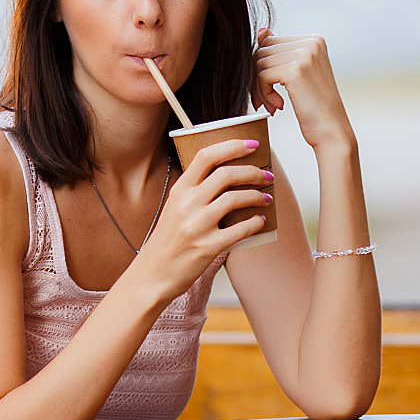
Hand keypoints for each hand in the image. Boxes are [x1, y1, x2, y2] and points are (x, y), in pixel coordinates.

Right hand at [130, 138, 271, 305]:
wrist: (152, 275)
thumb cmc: (168, 241)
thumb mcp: (175, 208)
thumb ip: (195, 191)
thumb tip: (228, 175)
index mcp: (179, 190)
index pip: (206, 156)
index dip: (232, 146)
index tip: (252, 144)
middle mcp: (187, 204)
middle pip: (226, 174)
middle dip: (253, 172)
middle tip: (266, 175)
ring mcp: (197, 225)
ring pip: (234, 198)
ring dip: (256, 196)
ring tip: (266, 198)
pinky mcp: (207, 247)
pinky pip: (239, 229)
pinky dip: (254, 223)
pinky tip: (260, 221)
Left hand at [254, 31, 355, 154]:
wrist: (332, 132)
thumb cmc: (315, 108)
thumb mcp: (298, 75)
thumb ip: (280, 52)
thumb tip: (262, 31)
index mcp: (313, 40)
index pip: (270, 43)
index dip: (262, 68)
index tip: (267, 91)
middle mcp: (310, 42)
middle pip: (262, 51)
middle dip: (257, 78)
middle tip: (265, 101)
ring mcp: (304, 54)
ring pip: (259, 63)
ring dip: (259, 88)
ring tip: (272, 105)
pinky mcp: (295, 70)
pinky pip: (262, 75)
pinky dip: (263, 93)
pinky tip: (277, 106)